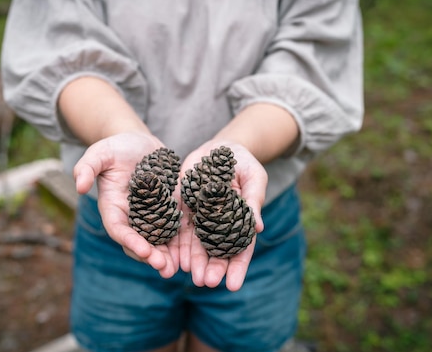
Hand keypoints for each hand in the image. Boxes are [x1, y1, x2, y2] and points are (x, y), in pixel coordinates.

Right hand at [73, 132, 178, 278]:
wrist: (139, 143)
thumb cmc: (116, 147)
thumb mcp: (100, 152)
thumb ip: (87, 167)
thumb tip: (79, 187)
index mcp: (113, 206)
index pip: (119, 229)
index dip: (130, 241)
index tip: (144, 250)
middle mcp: (132, 216)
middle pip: (139, 241)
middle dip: (150, 256)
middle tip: (163, 266)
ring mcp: (152, 215)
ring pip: (158, 241)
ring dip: (166, 256)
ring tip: (177, 268)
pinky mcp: (169, 209)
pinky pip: (175, 229)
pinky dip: (181, 243)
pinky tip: (192, 253)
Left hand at [178, 141, 266, 290]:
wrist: (219, 147)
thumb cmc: (243, 162)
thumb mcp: (254, 176)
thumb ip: (253, 199)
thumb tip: (259, 227)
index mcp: (240, 220)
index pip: (240, 248)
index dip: (237, 267)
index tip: (233, 285)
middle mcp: (219, 224)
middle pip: (216, 251)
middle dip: (213, 268)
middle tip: (207, 283)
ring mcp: (200, 217)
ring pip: (196, 244)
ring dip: (193, 262)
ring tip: (190, 277)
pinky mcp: (182, 206)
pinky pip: (177, 227)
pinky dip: (176, 243)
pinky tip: (172, 257)